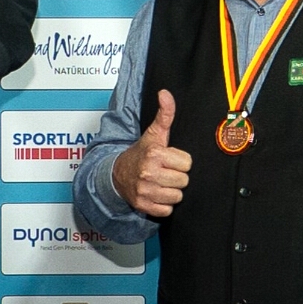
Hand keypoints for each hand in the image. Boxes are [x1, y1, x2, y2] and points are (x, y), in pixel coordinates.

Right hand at [110, 89, 193, 217]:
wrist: (115, 174)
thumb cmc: (139, 154)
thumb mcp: (153, 134)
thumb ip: (164, 114)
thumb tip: (165, 93)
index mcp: (154, 154)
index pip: (187, 163)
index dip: (180, 161)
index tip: (168, 159)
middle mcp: (148, 173)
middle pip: (184, 181)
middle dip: (176, 177)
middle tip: (164, 171)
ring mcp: (145, 191)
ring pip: (177, 196)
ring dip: (170, 191)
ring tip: (159, 183)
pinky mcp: (143, 206)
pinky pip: (167, 210)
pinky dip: (163, 205)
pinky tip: (155, 194)